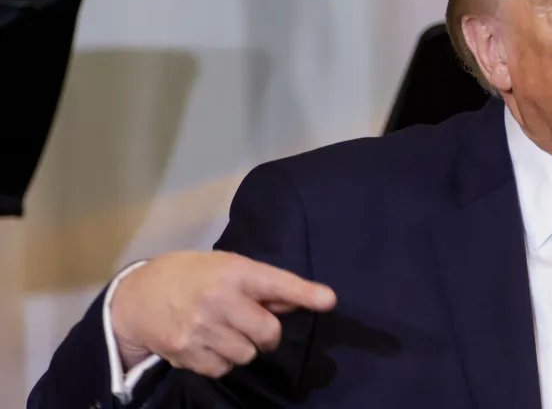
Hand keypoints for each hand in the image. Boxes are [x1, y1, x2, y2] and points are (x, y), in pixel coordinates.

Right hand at [109, 250, 336, 376]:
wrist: (138, 296)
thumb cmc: (192, 276)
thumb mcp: (226, 267)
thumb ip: (262, 286)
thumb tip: (300, 302)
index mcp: (233, 272)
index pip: (276, 283)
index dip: (305, 293)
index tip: (328, 300)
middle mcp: (219, 300)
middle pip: (268, 333)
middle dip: (268, 335)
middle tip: (255, 327)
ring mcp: (201, 329)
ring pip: (247, 355)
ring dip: (243, 348)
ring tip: (224, 332)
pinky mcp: (186, 353)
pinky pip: (224, 369)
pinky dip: (222, 361)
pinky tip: (208, 343)